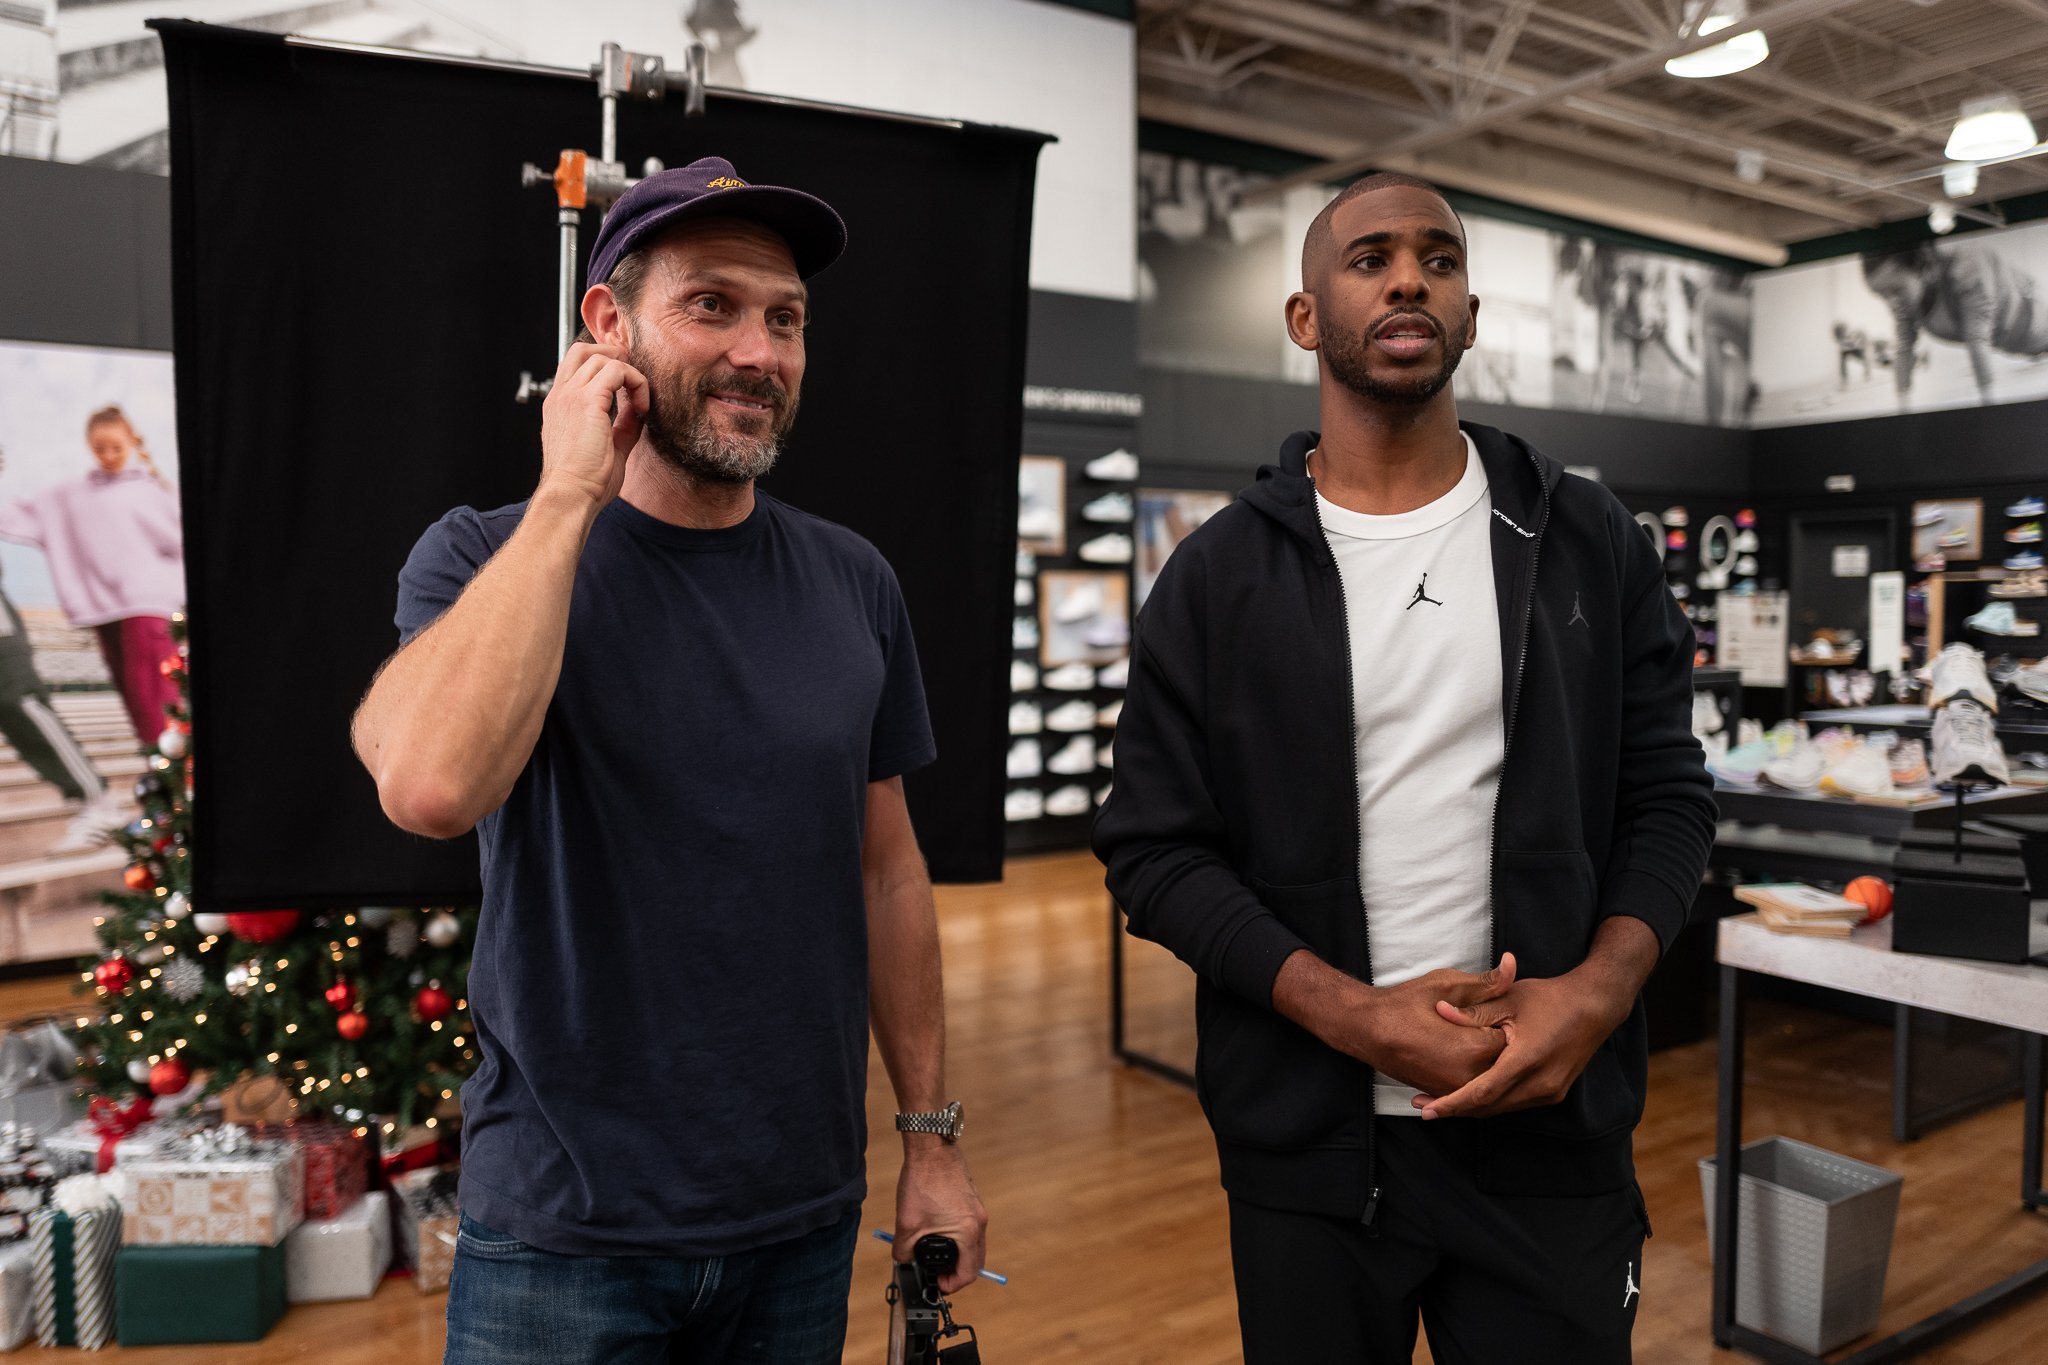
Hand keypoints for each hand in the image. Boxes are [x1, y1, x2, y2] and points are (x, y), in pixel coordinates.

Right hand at [538, 341, 647, 509]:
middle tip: (633, 377)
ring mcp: (571, 396)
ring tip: (641, 403)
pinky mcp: (587, 401)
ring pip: (603, 358)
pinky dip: (636, 383)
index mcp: (559, 406)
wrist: (571, 495)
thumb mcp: (607, 447)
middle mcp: (561, 396)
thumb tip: (636, 413)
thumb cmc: (584, 482)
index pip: (575, 367)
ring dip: (630, 374)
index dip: (603, 365)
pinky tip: (641, 408)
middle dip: (612, 354)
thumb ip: (620, 425)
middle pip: (583, 351)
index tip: (627, 386)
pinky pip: (617, 371)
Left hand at [894, 1142, 987, 1295]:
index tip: (939, 1284)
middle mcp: (978, 1222)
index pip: (969, 1272)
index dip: (953, 1284)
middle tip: (937, 1274)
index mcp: (967, 1232)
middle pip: (975, 1260)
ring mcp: (977, 1209)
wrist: (931, 1148)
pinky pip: (969, 1228)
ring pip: (973, 1244)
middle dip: (956, 1271)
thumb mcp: (906, 1224)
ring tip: (935, 1254)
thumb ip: (903, 1251)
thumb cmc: (923, 1181)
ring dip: (957, 1254)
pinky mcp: (972, 1200)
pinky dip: (958, 1237)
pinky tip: (937, 1231)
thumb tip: (903, 1261)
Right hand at [1352, 957, 1514, 1095]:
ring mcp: (1456, 1089)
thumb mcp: (1448, 984)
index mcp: (1475, 1048)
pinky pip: (1471, 1086)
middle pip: (1503, 1059)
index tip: (1489, 1009)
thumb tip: (1512, 964)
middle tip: (1476, 1022)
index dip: (1502, 1019)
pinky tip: (1456, 1053)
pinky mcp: (1444, 1095)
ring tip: (1463, 1036)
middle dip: (1496, 1040)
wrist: (1368, 1029)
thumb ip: (1486, 982)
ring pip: (1489, 1074)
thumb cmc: (1405, 1004)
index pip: (1512, 1035)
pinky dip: (1471, 1071)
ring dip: (1486, 1057)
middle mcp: (1469, 1076)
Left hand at [1413, 965, 1626, 1118]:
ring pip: (1502, 1108)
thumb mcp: (1508, 999)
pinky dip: (1492, 1101)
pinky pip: (1515, 1103)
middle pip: (1489, 1107)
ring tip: (1441, 1102)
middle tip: (1423, 1105)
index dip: (1452, 1103)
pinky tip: (1472, 1094)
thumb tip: (1438, 1010)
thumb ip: (1473, 1012)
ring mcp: (1550, 1092)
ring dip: (1473, 1107)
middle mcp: (1540, 1084)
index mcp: (1526, 1060)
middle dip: (1456, 1108)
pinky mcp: (1554, 1093)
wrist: (1595, 1005)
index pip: (1481, 1092)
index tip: (1426, 1111)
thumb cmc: (1550, 998)